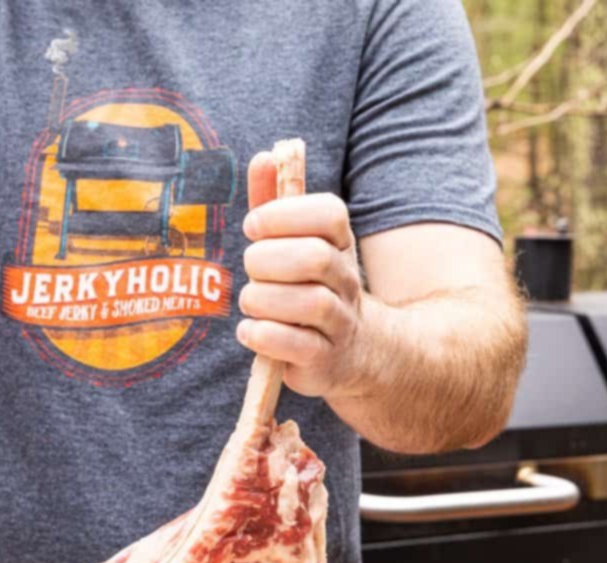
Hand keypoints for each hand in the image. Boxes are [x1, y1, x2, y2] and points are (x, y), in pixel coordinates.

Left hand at [236, 152, 365, 398]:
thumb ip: (275, 200)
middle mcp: (345, 281)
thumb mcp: (294, 241)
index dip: (284, 215)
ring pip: (307, 303)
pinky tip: (251, 331)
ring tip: (252, 302)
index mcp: (338, 244)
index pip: (328, 214)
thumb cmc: (308, 285)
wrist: (355, 350)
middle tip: (252, 268)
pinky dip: (263, 336)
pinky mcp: (324, 361)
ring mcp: (339, 322)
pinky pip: (295, 345)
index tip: (253, 226)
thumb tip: (263, 157)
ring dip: (263, 300)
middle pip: (314, 258)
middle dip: (268, 260)